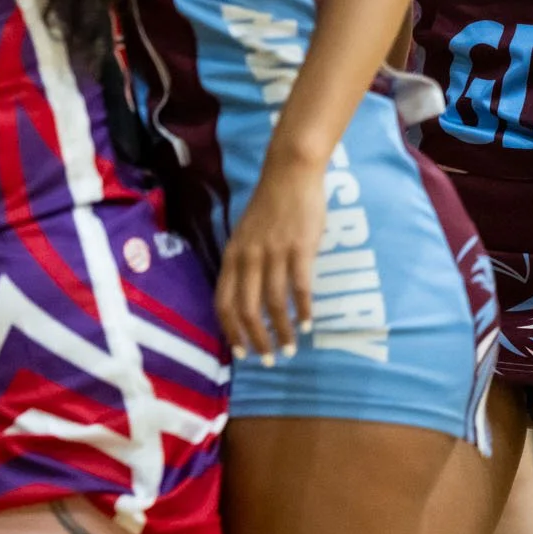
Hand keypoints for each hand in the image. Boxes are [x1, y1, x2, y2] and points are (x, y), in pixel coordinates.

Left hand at [215, 149, 323, 364]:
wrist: (289, 173)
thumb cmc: (269, 206)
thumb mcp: (245, 235)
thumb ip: (244, 264)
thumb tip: (247, 299)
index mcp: (232, 255)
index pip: (223, 301)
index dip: (230, 330)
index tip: (240, 352)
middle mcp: (248, 257)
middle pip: (246, 309)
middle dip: (256, 339)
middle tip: (268, 359)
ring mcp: (274, 253)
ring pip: (274, 303)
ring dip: (283, 331)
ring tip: (290, 349)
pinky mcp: (299, 248)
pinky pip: (300, 288)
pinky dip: (304, 310)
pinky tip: (309, 324)